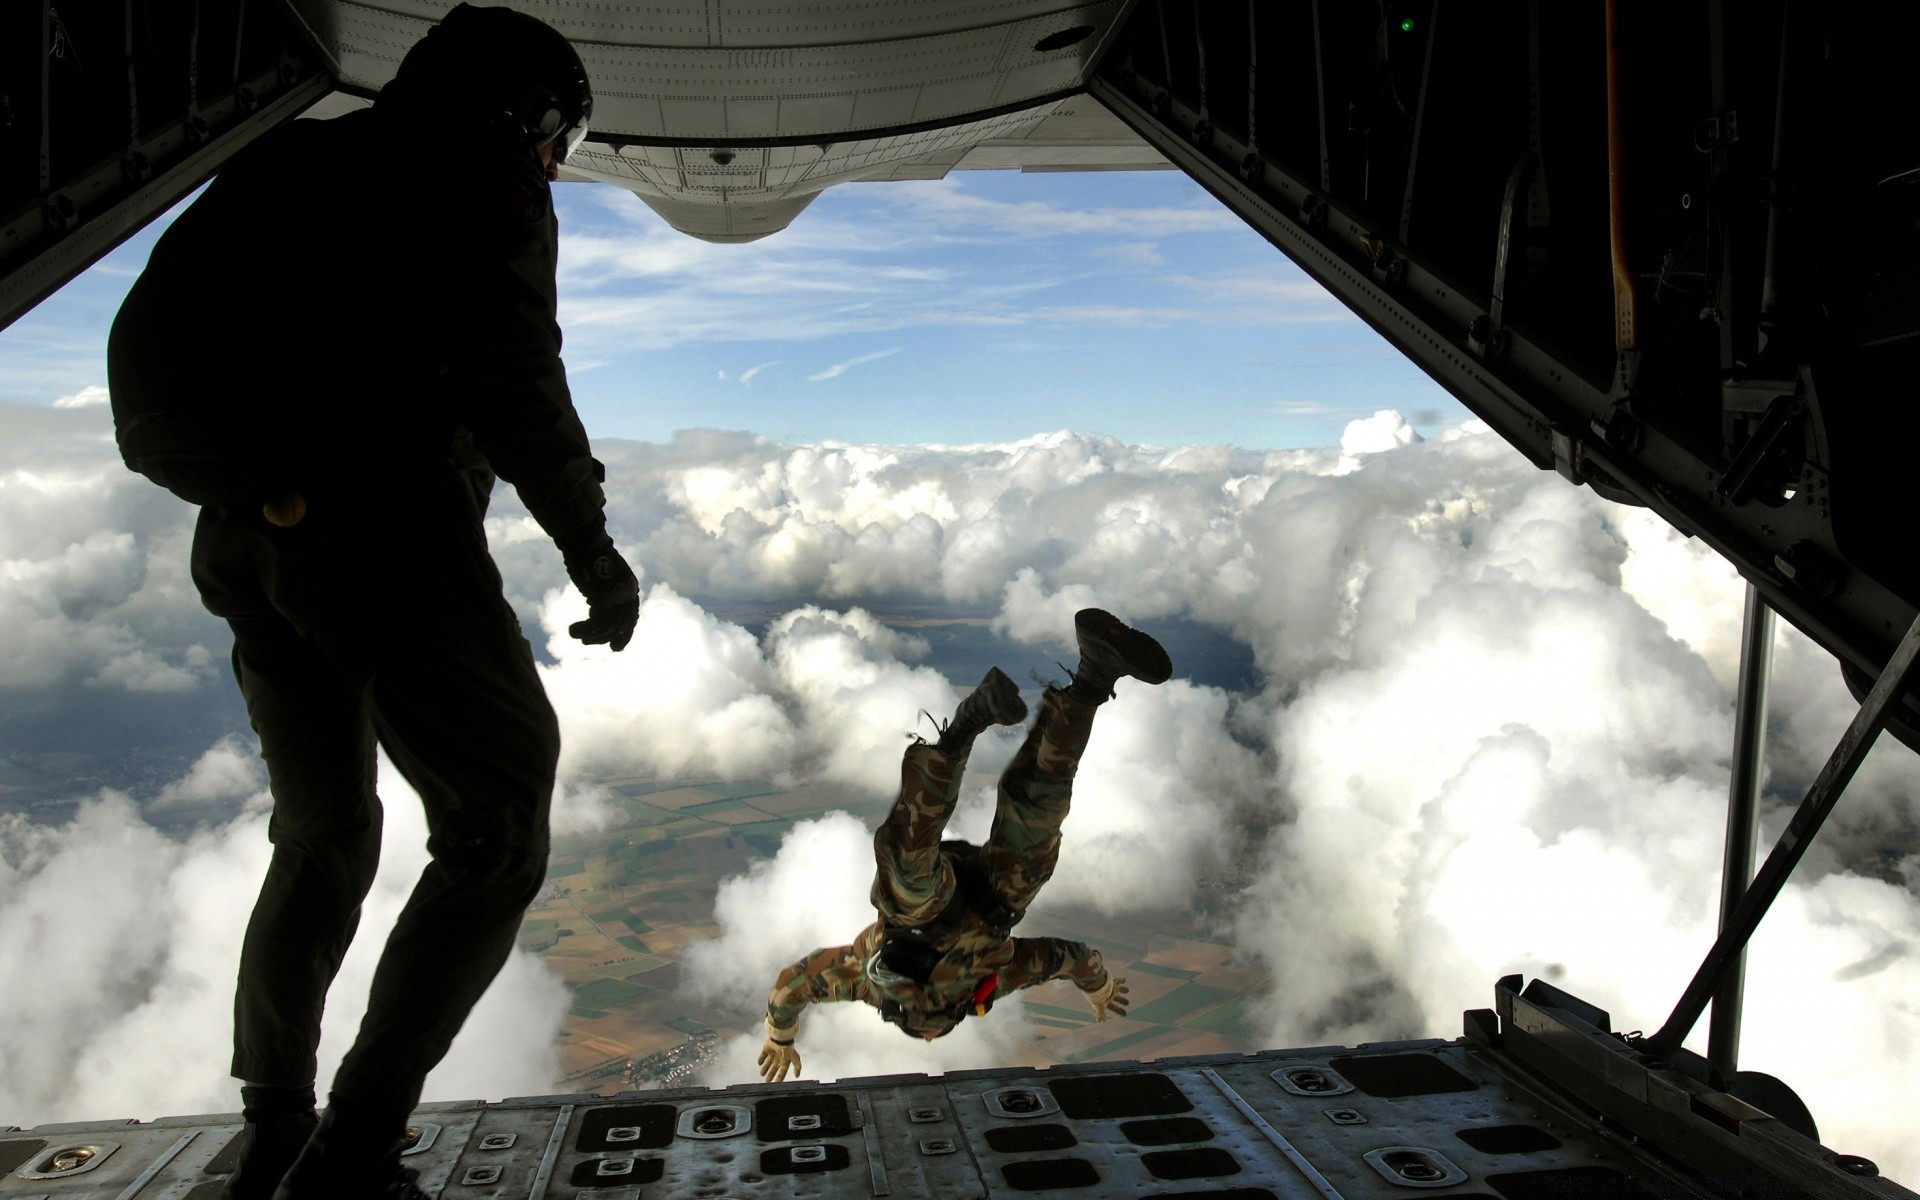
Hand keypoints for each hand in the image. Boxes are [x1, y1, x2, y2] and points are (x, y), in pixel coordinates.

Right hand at [557, 527, 638, 650]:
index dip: (624, 635)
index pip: (632, 618)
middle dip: (604, 638)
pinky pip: (596, 623)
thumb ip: (603, 592)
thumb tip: (595, 606)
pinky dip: (584, 630)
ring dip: (591, 635)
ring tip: (574, 633)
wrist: (584, 541)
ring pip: (608, 627)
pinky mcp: (605, 598)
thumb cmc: (587, 556)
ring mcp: (618, 596)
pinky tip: (572, 630)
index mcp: (630, 587)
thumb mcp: (601, 576)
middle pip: (621, 625)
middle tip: (586, 642)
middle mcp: (629, 593)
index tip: (615, 647)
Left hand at [758, 1019, 801, 1082]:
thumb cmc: (789, 1048)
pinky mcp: (767, 1048)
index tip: (776, 1083)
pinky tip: (759, 1063)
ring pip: (768, 1063)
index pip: (782, 1072)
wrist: (781, 1037)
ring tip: (762, 1074)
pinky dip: (761, 1059)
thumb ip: (797, 1066)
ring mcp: (772, 1054)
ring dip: (765, 1068)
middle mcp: (779, 1058)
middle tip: (767, 1081)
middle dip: (770, 1075)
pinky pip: (763, 1055)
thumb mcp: (795, 1058)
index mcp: (785, 1062)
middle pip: (774, 1069)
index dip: (779, 1078)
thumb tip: (797, 1076)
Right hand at [1084, 976, 1128, 1021]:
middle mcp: (1109, 995)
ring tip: (1127, 991)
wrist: (1095, 986)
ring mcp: (1111, 989)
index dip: (1119, 1011)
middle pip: (1117, 999)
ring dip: (1123, 990)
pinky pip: (1117, 981)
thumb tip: (1102, 1022)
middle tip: (1127, 1003)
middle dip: (1122, 1001)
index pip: (1114, 1008)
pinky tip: (1124, 980)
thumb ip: (1100, 1015)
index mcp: (1107, 1002)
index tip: (1125, 1014)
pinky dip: (1121, 980)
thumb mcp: (1099, 1008)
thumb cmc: (1097, 998)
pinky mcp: (1111, 982)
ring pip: (1118, 989)